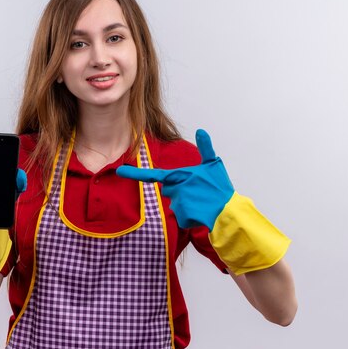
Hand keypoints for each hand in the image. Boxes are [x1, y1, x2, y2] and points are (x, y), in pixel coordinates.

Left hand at [116, 129, 233, 229]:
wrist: (229, 212)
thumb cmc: (221, 187)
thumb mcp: (214, 164)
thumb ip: (206, 147)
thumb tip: (201, 130)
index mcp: (179, 176)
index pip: (152, 175)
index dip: (133, 173)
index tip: (118, 171)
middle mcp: (175, 190)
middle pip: (170, 189)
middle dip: (181, 190)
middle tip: (200, 191)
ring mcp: (178, 204)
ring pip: (176, 203)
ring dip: (188, 203)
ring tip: (203, 202)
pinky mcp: (183, 218)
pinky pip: (182, 216)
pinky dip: (191, 216)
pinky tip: (202, 213)